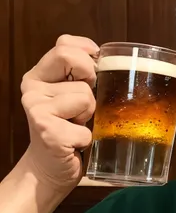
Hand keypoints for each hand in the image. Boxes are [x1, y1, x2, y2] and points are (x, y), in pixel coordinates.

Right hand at [20, 34, 97, 192]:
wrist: (49, 168)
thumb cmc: (67, 129)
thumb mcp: (69, 95)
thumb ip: (79, 74)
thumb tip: (106, 60)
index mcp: (39, 75)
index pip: (64, 44)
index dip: (86, 53)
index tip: (94, 69)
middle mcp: (32, 88)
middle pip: (74, 61)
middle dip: (89, 81)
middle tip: (85, 103)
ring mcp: (37, 109)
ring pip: (85, 97)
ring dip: (90, 116)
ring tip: (77, 126)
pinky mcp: (48, 132)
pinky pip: (86, 129)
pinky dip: (87, 139)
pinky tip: (74, 144)